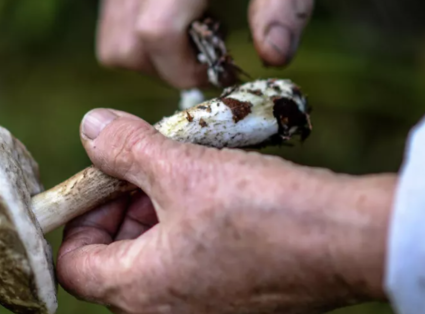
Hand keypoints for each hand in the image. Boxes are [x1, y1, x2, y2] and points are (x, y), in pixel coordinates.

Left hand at [56, 108, 396, 313]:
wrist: (350, 241)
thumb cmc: (266, 213)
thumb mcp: (186, 169)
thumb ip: (128, 149)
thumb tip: (91, 129)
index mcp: (142, 291)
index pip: (75, 263)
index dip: (81, 213)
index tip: (107, 176)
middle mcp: (168, 313)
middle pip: (117, 258)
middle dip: (127, 205)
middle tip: (153, 163)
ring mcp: (206, 310)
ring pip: (159, 257)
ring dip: (164, 209)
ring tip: (192, 168)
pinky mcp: (239, 302)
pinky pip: (196, 263)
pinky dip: (195, 225)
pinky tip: (222, 188)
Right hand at [95, 0, 319, 88]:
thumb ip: (287, 7)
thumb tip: (274, 58)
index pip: (157, 33)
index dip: (184, 69)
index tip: (219, 68)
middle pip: (127, 49)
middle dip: (170, 69)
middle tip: (211, 54)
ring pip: (113, 45)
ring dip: (155, 58)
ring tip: (197, 32)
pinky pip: (113, 27)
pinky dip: (144, 39)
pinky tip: (181, 16)